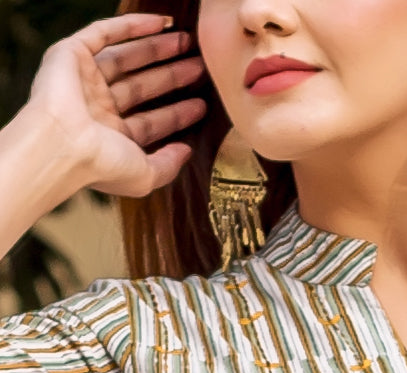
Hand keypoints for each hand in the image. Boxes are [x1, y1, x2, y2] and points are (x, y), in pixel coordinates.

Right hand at [25, 13, 206, 197]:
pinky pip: (104, 32)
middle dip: (171, 76)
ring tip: (187, 42)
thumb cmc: (102, 165)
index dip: (177, 114)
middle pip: (141, 87)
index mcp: (110, 139)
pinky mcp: (70, 54)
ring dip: (156, 49)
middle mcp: (96, 109)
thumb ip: (168, 165)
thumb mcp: (146, 176)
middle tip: (200, 67)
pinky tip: (160, 22)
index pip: (150, 122)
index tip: (202, 105)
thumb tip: (186, 152)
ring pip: (126, 58)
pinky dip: (131, 25)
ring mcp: (83, 81)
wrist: (63, 144)